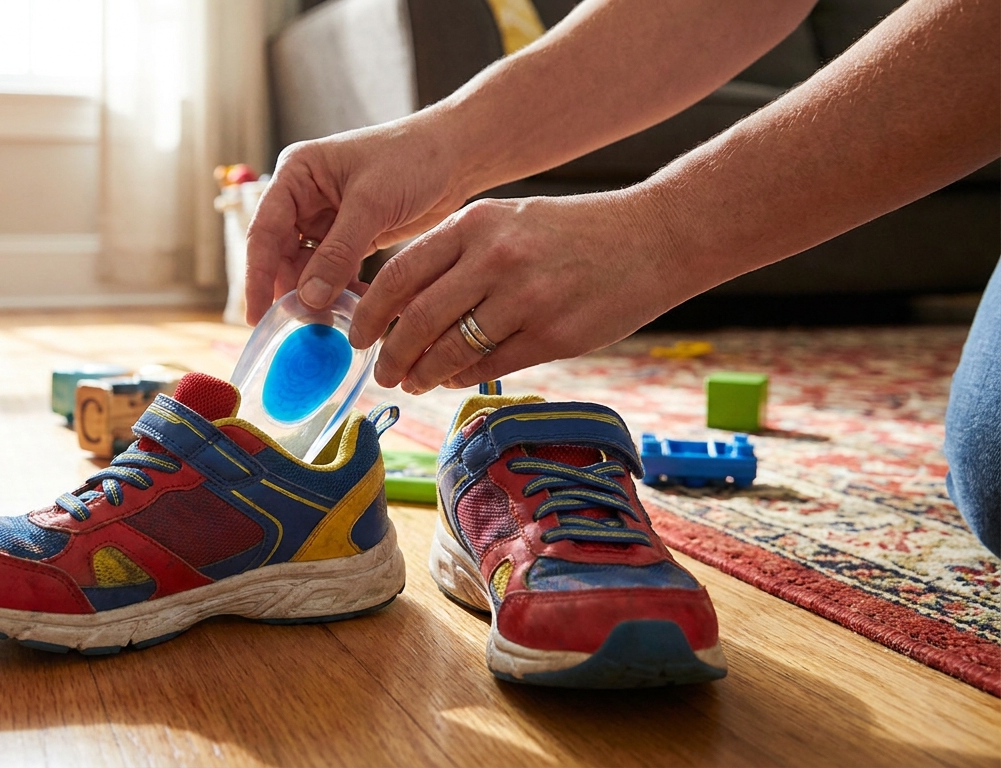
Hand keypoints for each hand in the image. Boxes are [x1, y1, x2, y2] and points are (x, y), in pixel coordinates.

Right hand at [243, 118, 470, 324]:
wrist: (455, 156)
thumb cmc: (412, 158)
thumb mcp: (372, 203)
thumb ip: (338, 251)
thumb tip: (308, 298)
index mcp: (296, 175)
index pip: (264, 231)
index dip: (257, 276)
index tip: (257, 315)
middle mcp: (303, 198)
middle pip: (281, 254)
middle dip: (291, 291)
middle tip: (300, 328)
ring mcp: (325, 219)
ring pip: (307, 268)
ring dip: (317, 295)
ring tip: (329, 324)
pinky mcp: (348, 237)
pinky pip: (333, 272)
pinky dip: (340, 291)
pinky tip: (354, 308)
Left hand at [349, 191, 692, 392]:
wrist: (652, 238)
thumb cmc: (572, 232)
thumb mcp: (507, 221)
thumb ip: (456, 256)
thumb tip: (403, 306)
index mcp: (475, 223)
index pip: (400, 274)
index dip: (371, 313)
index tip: (358, 335)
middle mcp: (496, 258)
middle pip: (419, 319)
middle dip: (392, 354)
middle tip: (383, 371)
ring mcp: (526, 298)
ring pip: (451, 350)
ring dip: (424, 373)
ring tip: (413, 382)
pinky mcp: (554, 335)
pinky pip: (491, 366)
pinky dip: (464, 377)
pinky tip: (455, 378)